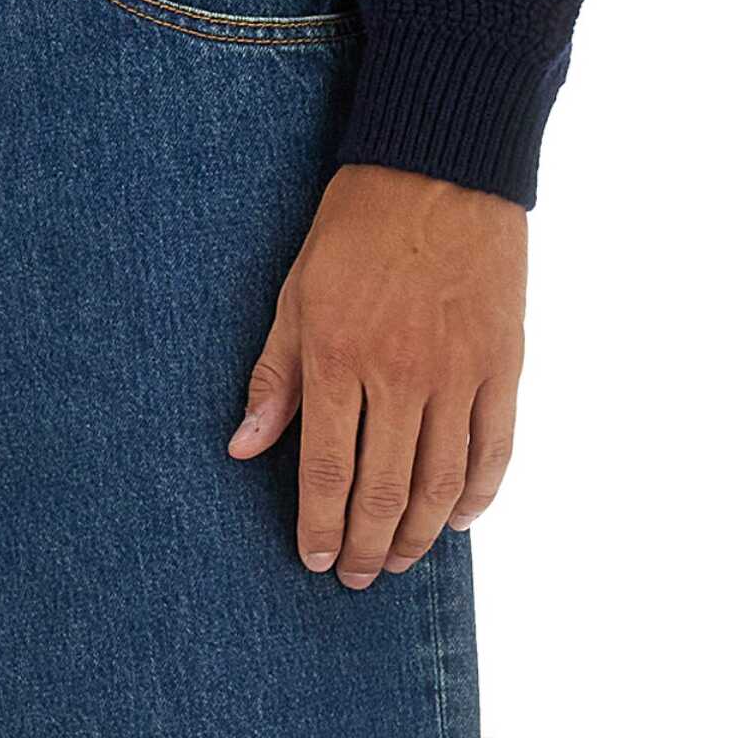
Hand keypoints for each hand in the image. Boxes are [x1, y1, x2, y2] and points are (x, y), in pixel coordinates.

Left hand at [229, 163, 525, 586]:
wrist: (439, 167)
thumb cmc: (357, 225)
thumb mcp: (296, 291)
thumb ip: (275, 376)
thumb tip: (242, 448)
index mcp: (338, 355)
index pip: (325, 468)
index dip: (319, 525)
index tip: (314, 559)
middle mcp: (399, 374)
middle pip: (383, 490)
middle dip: (367, 545)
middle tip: (357, 577)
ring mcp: (457, 372)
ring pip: (440, 483)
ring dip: (419, 535)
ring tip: (400, 559)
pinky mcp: (502, 364)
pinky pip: (493, 450)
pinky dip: (478, 494)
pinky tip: (459, 518)